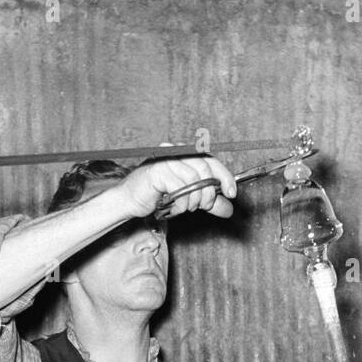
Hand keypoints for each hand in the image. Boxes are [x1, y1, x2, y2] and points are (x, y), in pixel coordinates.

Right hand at [116, 156, 235, 220]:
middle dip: (208, 193)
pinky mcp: (157, 171)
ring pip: (193, 180)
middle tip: (204, 206)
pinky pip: (179, 188)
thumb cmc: (157, 197)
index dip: (225, 177)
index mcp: (185, 154)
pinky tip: (174, 207)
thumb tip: (229, 209)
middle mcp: (176, 152)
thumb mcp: (190, 200)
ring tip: (185, 207)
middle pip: (205, 169)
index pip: (211, 161)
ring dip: (193, 200)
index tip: (232, 194)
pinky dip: (180, 203)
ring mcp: (166, 160)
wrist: (130, 201)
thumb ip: (209, 202)